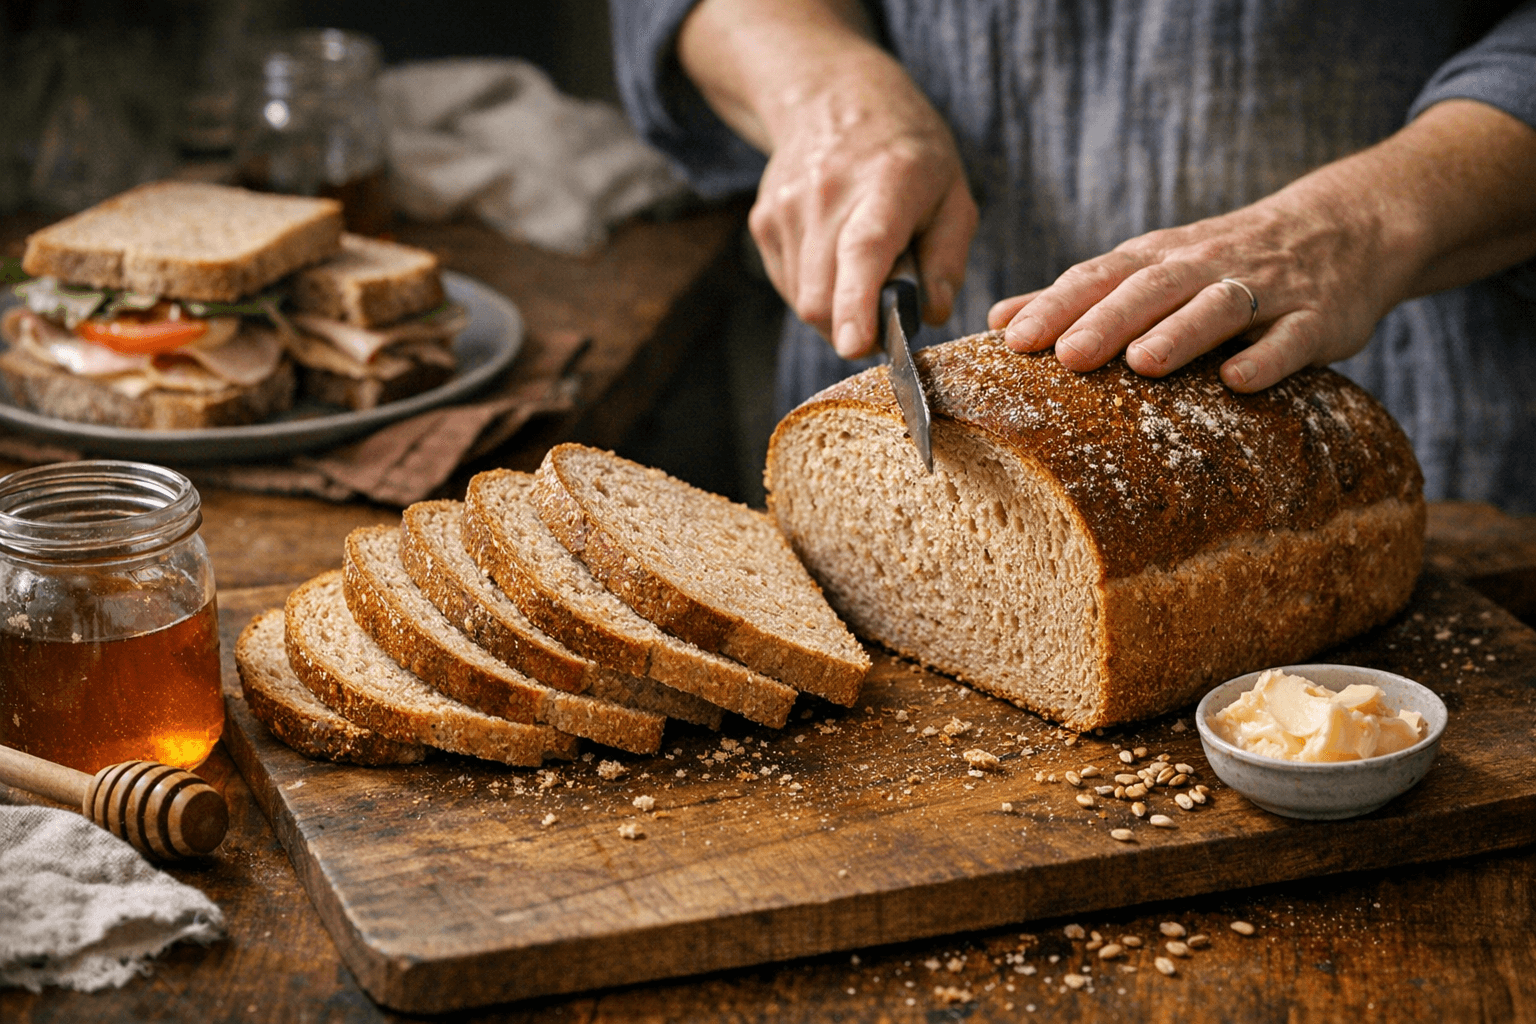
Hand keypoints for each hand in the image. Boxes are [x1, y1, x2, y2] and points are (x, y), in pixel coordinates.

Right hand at [677, 0, 976, 358]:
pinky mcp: (763, 221)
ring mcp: (787, 208)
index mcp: (888, 183)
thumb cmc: (906, 151)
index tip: (856, 345)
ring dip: (836, 308)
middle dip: (853, 328)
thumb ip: (948, 258)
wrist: (832, 96)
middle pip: (823, 297)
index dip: (857, 304)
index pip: (864, 250)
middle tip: (886, 309)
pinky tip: (835, 257)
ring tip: (861, 266)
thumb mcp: (952, 192)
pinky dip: (816, 290)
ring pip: (804, 301)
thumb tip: (930, 314)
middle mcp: (828, 194)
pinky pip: (790, 286)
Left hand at [986, 99, 1535, 391]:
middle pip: (1151, 289)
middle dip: (1107, 320)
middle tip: (1067, 357)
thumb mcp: (1151, 266)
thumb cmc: (1224, 261)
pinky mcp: (1318, 317)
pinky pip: (1292, 337)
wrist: (1346, 226)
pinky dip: (1266, 357)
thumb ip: (1079, 294)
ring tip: (1142, 363)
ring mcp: (1265, 289)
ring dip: (1180, 333)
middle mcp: (1206, 266)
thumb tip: (998, 318)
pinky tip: (1238, 380)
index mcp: (1159, 258)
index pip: (1100, 276)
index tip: (1013, 339)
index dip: (1057, 306)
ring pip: (1218, 306)